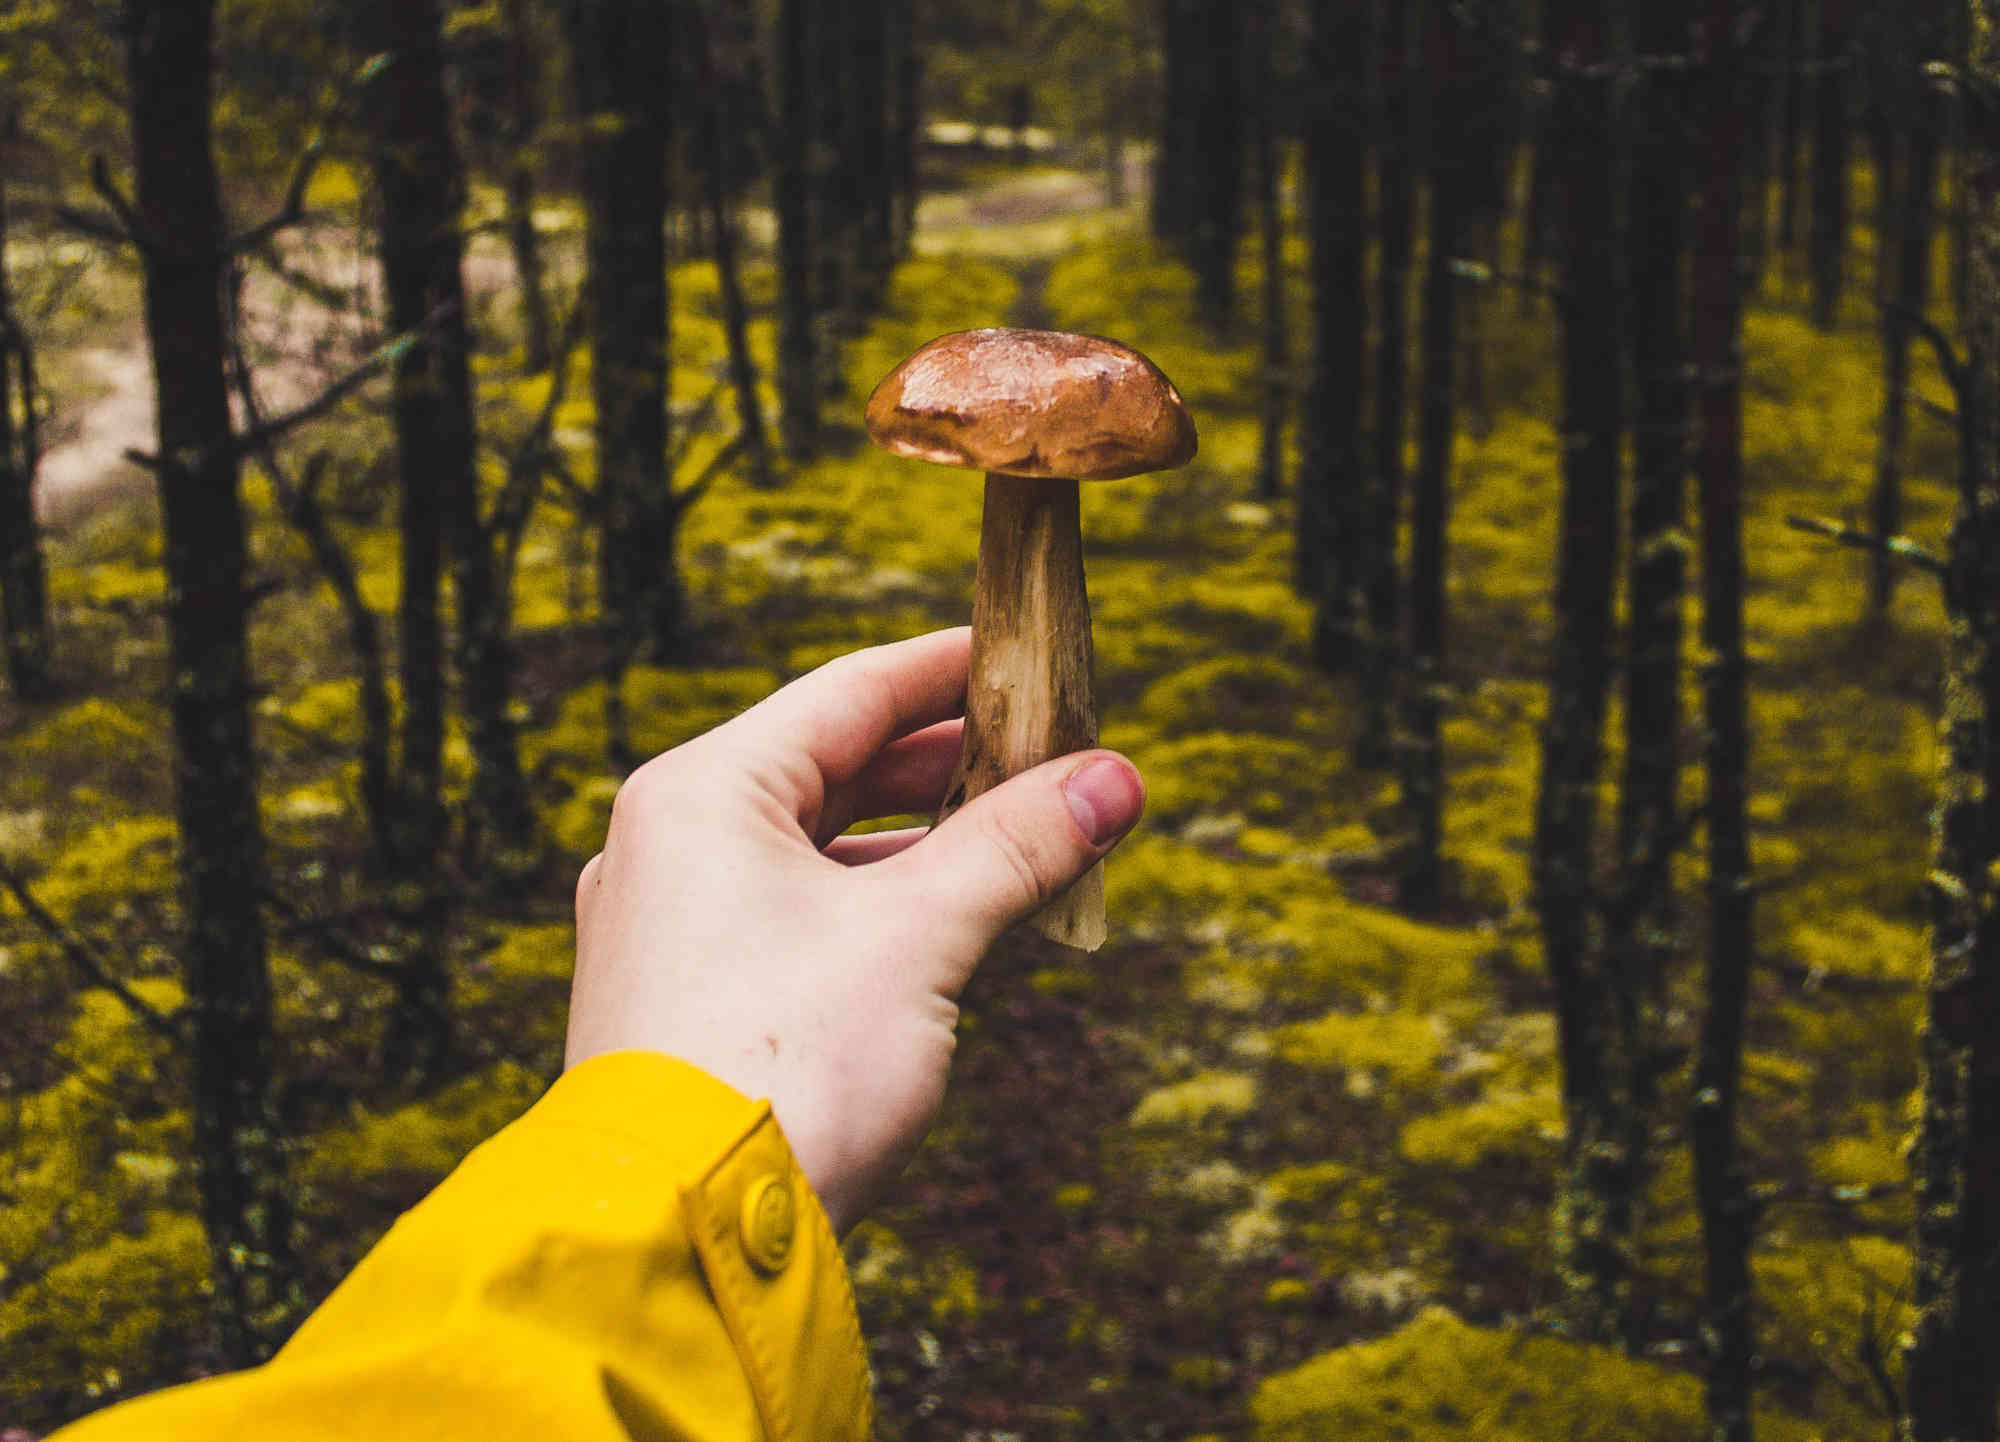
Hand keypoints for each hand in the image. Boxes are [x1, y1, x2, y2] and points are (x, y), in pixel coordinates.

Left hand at [565, 627, 1144, 1232]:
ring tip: (1026, 838)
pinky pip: (798, 911)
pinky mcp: (687, 994)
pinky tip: (954, 919)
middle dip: (953, 763)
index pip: (850, 692)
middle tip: (1055, 756)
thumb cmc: (783, 1067)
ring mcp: (671, 922)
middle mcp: (670, 843)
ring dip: (926, 840)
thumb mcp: (918, 939)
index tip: (1032, 658)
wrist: (675, 1239)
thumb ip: (1018, 846)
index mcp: (702, 794)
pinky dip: (880, 902)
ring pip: (820, 846)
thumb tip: (1115, 780)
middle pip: (834, 766)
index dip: (952, 671)